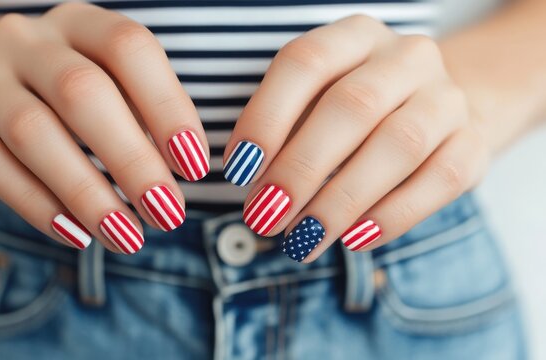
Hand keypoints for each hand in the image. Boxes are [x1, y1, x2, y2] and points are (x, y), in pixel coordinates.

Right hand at [0, 3, 209, 252]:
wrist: (1, 100)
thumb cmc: (82, 101)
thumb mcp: (119, 91)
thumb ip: (150, 120)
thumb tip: (185, 173)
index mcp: (79, 22)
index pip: (128, 48)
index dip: (166, 107)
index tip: (195, 168)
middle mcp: (26, 41)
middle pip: (81, 92)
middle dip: (132, 160)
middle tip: (168, 213)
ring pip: (32, 132)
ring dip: (87, 193)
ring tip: (127, 236)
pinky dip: (38, 205)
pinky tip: (78, 236)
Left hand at [224, 15, 488, 261]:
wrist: (436, 112)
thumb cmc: (356, 113)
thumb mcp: (315, 104)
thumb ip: (285, 134)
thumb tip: (257, 191)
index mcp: (355, 36)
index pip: (306, 63)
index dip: (267, 117)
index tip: (239, 170)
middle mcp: (407, 57)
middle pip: (351, 106)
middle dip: (300, 169)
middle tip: (265, 217)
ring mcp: (447, 98)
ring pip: (399, 144)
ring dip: (341, 200)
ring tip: (302, 239)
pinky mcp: (473, 144)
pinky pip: (439, 180)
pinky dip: (392, 215)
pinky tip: (353, 239)